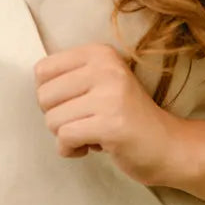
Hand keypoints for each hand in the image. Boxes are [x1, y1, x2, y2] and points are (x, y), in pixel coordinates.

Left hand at [33, 42, 181, 185]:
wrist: (169, 146)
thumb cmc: (127, 117)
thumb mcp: (102, 83)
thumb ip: (70, 78)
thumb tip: (35, 87)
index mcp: (100, 53)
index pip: (42, 70)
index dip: (52, 95)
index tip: (76, 104)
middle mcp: (106, 69)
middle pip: (43, 97)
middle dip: (58, 117)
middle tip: (85, 121)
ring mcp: (110, 96)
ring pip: (52, 120)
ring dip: (66, 136)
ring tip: (93, 133)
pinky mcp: (111, 125)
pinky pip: (65, 139)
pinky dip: (71, 150)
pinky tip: (92, 148)